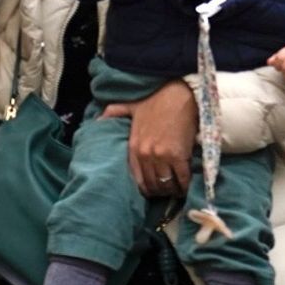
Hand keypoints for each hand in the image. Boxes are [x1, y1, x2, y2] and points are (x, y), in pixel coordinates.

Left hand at [100, 80, 196, 196]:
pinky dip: (185, 184)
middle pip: (152, 184)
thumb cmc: (156, 99)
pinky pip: (182, 178)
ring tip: (177, 188)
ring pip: (166, 184)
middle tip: (167, 190)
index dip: (146, 188)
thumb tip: (98, 119)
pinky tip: (186, 185)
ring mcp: (161, 156)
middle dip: (160, 190)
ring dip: (172, 189)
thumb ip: (114, 112)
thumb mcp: (131, 105)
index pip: (137, 178)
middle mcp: (145, 154)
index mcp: (133, 146)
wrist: (177, 93)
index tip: (152, 189)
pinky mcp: (178, 155)